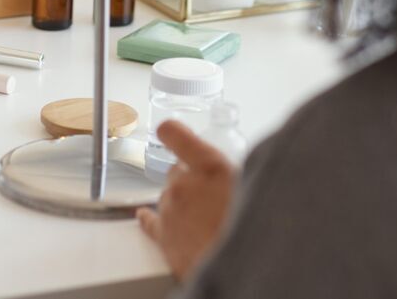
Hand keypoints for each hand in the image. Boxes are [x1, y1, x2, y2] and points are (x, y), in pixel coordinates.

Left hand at [137, 120, 236, 281]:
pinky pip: (150, 221)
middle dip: (190, 178)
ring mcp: (170, 210)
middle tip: (211, 196)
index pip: (176, 135)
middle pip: (177, 171)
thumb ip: (238, 174)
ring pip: (168, 195)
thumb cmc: (252, 229)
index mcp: (210, 167)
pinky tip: (143, 215)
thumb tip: (243, 170)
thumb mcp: (253, 188)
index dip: (172, 132)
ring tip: (204, 219)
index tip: (169, 129)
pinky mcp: (164, 236)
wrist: (239, 267)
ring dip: (181, 201)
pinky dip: (148, 217)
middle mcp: (184, 184)